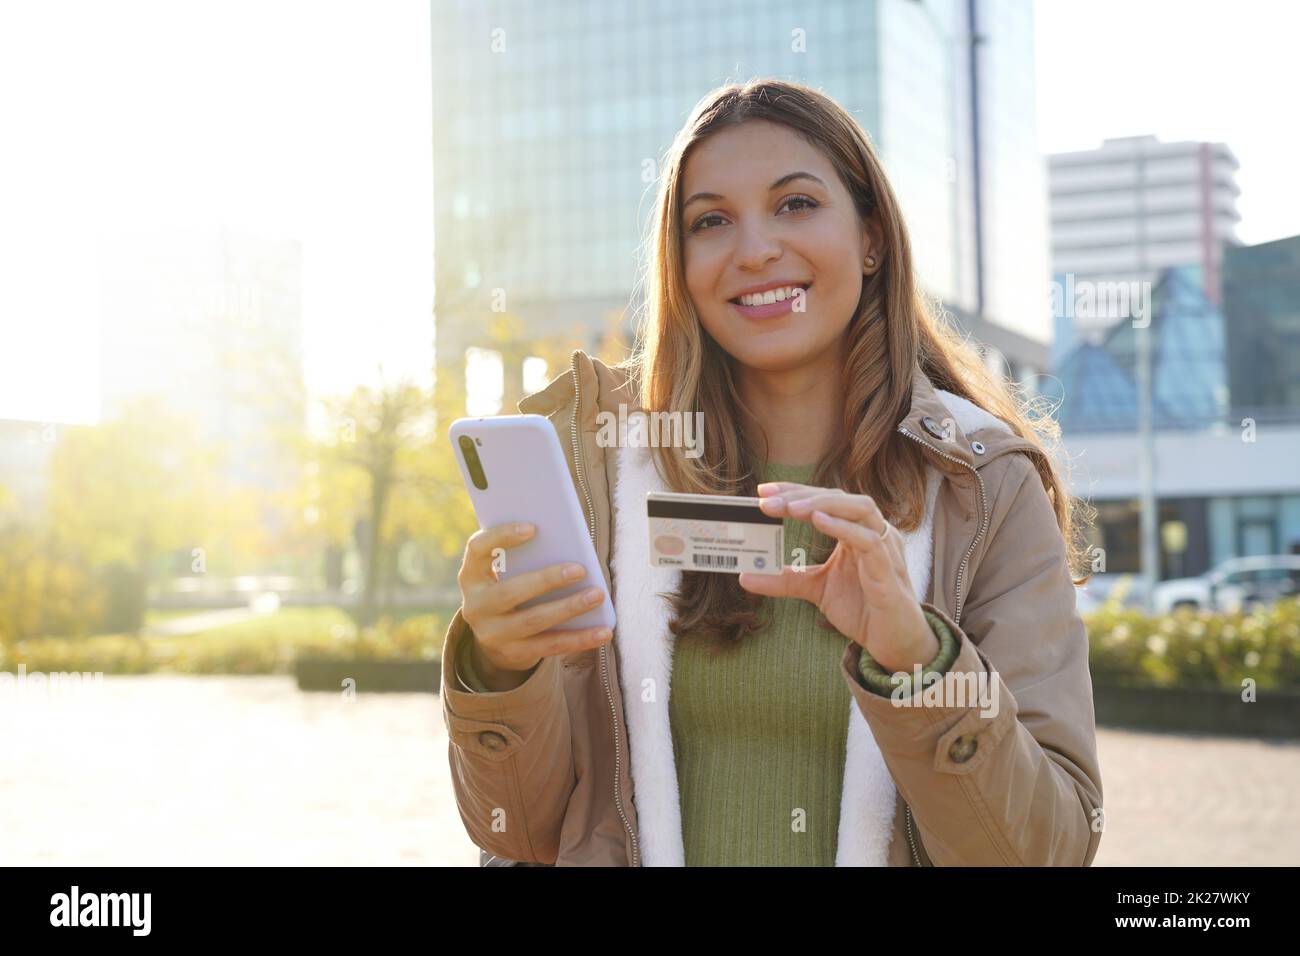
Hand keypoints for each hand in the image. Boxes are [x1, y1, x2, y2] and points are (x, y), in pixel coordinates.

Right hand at [457, 523, 612, 689]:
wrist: (496, 637)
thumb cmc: (510, 586)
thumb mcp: (506, 571)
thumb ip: (525, 556)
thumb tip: (567, 543)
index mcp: (471, 575)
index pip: (477, 549)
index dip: (502, 537)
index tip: (533, 528)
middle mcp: (475, 606)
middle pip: (510, 591)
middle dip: (547, 579)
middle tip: (580, 569)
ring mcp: (492, 634)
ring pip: (534, 621)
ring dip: (569, 608)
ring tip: (597, 595)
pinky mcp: (513, 654)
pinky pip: (550, 646)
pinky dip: (580, 638)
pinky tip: (603, 631)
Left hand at [737, 482, 937, 673]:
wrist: (893, 642)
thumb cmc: (863, 608)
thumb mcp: (816, 589)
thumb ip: (785, 579)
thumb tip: (745, 577)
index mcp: (856, 531)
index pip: (825, 500)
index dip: (795, 492)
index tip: (762, 492)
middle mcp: (872, 532)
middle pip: (840, 498)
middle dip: (802, 495)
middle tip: (767, 500)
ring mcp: (884, 549)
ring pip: (860, 510)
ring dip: (824, 505)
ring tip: (792, 508)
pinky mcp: (888, 572)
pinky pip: (870, 543)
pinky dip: (845, 529)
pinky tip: (821, 521)